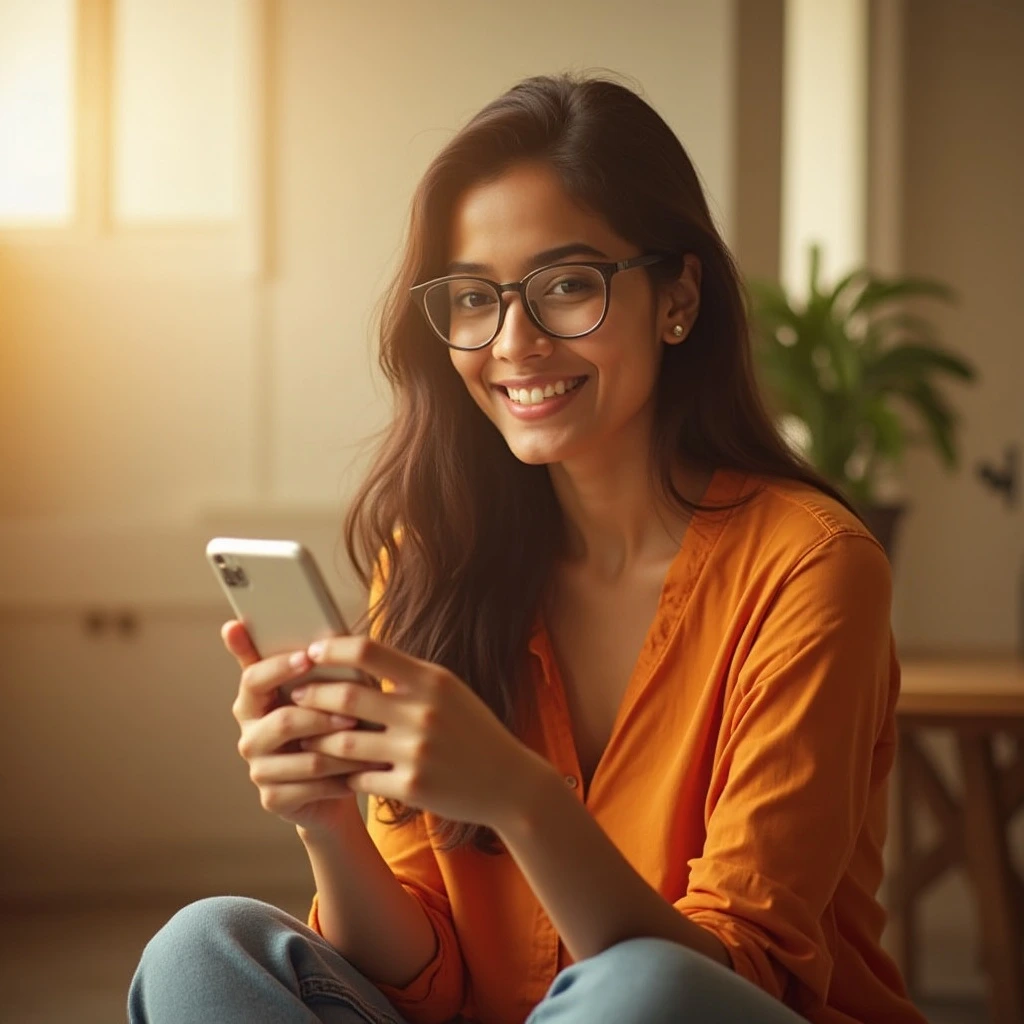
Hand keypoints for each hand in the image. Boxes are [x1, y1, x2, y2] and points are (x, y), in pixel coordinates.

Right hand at [222, 620, 386, 835]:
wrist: (335, 783)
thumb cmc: (329, 725)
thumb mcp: (322, 690)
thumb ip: (309, 662)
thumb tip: (304, 624)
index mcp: (253, 700)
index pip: (253, 677)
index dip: (280, 667)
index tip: (308, 657)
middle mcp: (249, 735)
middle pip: (282, 721)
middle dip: (323, 716)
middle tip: (355, 713)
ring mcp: (259, 769)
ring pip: (306, 756)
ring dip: (342, 750)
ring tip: (370, 743)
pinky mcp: (273, 798)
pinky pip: (311, 786)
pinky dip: (341, 778)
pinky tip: (361, 773)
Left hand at [291, 636, 553, 830]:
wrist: (509, 783)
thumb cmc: (473, 731)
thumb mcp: (449, 691)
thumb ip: (407, 675)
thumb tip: (356, 655)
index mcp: (431, 680)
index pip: (369, 651)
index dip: (332, 649)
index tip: (311, 652)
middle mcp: (423, 712)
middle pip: (346, 698)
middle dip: (312, 696)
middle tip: (295, 695)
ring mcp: (416, 752)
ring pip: (343, 744)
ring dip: (317, 741)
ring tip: (304, 736)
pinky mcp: (411, 788)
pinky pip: (359, 780)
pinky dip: (342, 776)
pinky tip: (333, 773)